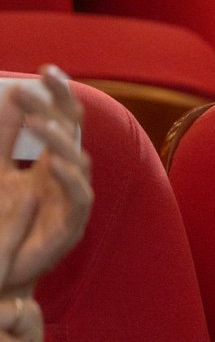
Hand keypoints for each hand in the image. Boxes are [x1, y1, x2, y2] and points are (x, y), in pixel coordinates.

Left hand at [0, 67, 91, 295]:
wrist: (0, 271)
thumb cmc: (2, 225)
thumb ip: (0, 142)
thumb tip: (9, 98)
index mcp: (50, 162)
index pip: (62, 120)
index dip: (58, 95)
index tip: (46, 70)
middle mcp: (66, 177)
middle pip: (73, 132)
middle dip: (60, 106)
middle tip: (40, 83)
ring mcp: (71, 200)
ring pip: (78, 161)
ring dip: (58, 139)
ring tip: (36, 122)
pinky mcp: (71, 226)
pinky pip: (79, 197)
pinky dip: (69, 178)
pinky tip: (53, 164)